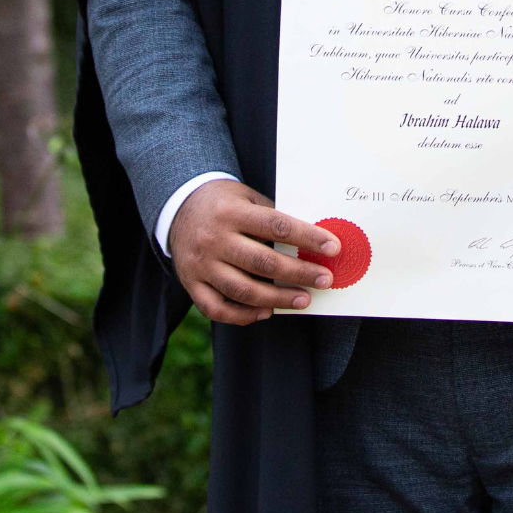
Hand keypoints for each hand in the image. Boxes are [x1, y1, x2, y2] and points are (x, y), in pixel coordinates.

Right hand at [168, 179, 342, 325]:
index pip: (276, 226)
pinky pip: (216, 309)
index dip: (307, 238)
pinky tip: (266, 312)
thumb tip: (312, 240)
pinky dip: (242, 315)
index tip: (333, 247)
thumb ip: (272, 217)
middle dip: (299, 273)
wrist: (179, 207)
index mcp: (231, 212)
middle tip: (325, 279)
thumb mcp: (246, 197)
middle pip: (263, 262)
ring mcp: (201, 265)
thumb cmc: (224, 202)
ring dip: (277, 298)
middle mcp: (214, 239)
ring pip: (242, 290)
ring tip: (304, 299)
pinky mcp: (191, 284)